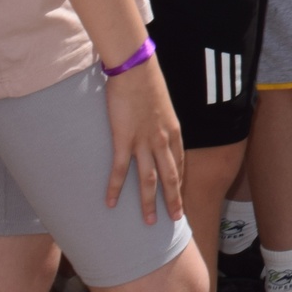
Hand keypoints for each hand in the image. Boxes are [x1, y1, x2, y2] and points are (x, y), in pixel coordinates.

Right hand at [102, 61, 186, 223]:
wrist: (136, 69)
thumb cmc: (147, 82)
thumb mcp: (161, 104)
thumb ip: (160, 120)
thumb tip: (156, 127)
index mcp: (174, 132)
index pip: (179, 164)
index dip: (180, 183)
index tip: (179, 197)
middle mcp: (163, 141)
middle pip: (170, 177)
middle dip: (173, 201)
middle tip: (176, 220)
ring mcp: (144, 142)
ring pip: (150, 180)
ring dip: (149, 203)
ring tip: (149, 222)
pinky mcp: (124, 139)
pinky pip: (120, 170)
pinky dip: (116, 189)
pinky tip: (111, 204)